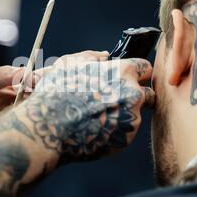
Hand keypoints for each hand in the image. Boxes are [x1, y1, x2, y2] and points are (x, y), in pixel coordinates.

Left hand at [0, 51, 109, 134]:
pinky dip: (76, 116)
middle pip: (72, 81)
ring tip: (106, 87)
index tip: (99, 56)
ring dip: (87, 93)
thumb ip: (1, 74)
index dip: (80, 60)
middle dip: (93, 73)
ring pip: (70, 100)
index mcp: (32, 80)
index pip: (59, 67)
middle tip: (111, 67)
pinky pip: (61, 121)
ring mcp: (44, 112)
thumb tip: (27, 75)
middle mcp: (42, 95)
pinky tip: (91, 113)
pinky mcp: (43, 128)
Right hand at [14, 58, 154, 163]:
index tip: (127, 78)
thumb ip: (92, 57)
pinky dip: (114, 131)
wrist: (48, 129)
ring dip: (122, 114)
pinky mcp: (125, 139)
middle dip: (136, 96)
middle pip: (148, 93)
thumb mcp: (70, 65)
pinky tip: (95, 130)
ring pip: (135, 115)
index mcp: (123, 72)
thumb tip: (104, 57)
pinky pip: (124, 132)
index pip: (145, 68)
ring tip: (96, 117)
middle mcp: (133, 95)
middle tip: (115, 100)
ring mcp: (131, 119)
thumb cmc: (57, 94)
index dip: (136, 73)